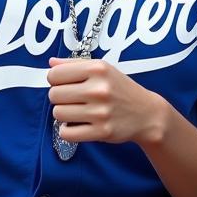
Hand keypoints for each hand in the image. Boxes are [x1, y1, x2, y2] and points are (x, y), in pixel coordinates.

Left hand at [48, 57, 165, 145]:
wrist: (146, 113)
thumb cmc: (120, 88)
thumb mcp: (102, 68)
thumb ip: (75, 64)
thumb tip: (51, 63)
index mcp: (97, 69)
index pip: (55, 75)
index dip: (55, 80)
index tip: (63, 83)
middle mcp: (98, 89)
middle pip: (54, 94)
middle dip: (58, 97)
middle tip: (71, 98)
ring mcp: (100, 112)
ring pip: (58, 113)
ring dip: (63, 114)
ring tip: (75, 111)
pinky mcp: (101, 132)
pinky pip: (67, 133)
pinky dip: (67, 130)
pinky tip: (77, 124)